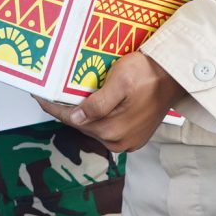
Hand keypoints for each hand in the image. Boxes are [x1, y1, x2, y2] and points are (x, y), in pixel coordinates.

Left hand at [43, 51, 182, 153]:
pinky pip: (108, 128)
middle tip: (51, 93)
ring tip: (69, 97)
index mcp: (112, 130)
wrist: (177, 76)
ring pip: (94, 127)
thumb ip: (97, 103)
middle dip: (67, 109)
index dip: (52, 107)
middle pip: (82, 125)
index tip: (37, 96)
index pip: (72, 119)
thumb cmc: (150, 73)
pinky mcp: (134, 136)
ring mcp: (128, 142)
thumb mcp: (120, 82)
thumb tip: (76, 117)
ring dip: (82, 113)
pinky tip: (91, 104)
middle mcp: (118, 141)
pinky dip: (97, 116)